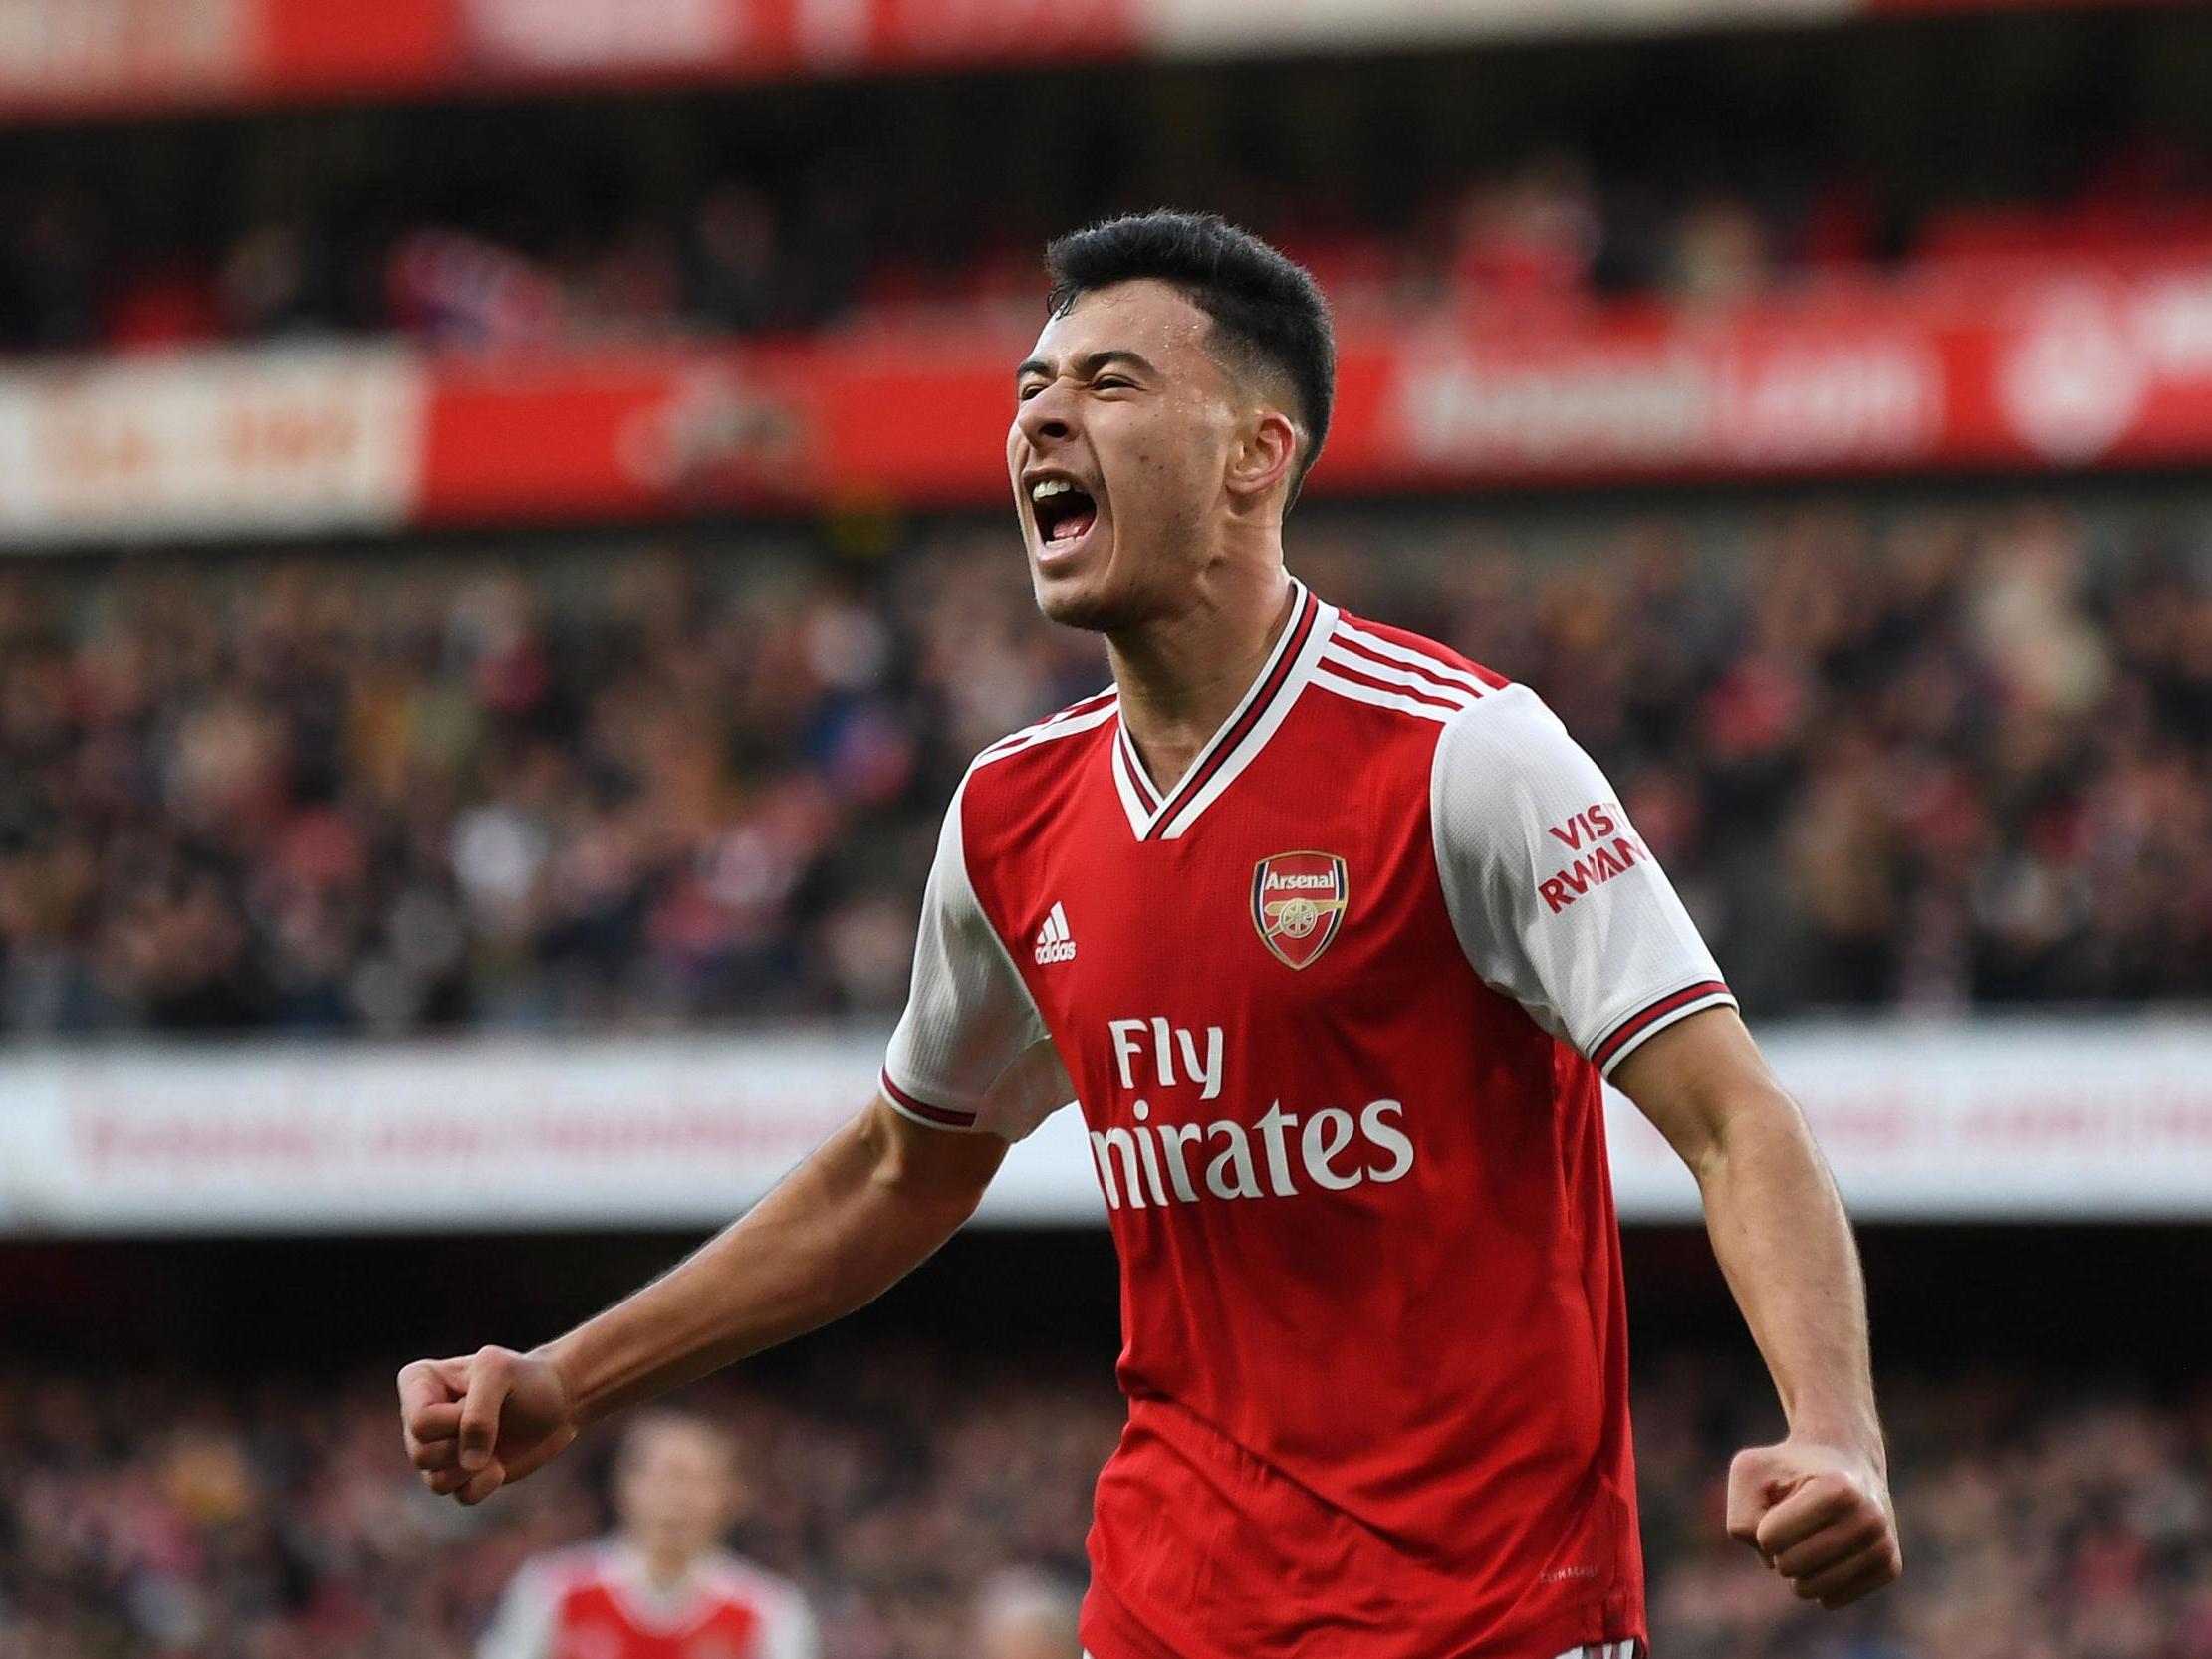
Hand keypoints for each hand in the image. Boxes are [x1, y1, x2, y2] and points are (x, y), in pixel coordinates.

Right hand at [397, 1346, 579, 1505]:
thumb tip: (470, 1464)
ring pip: (436, 1481)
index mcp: (419, 1381)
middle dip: (465, 1443)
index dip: (456, 1421)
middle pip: (422, 1454)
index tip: (480, 1399)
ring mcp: (436, 1449)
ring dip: (474, 1467)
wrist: (556, 1401)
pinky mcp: (458, 1475)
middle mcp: (418, 1418)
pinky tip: (500, 1462)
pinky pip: (460, 1495)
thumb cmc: (525, 1378)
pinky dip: (486, 1483)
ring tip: (495, 1443)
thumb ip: (478, 1412)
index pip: (420, 1422)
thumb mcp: (500, 1372)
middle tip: (493, 1422)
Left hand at [1725, 1438, 1901, 1608]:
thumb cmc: (1788, 1467)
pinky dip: (1818, 1581)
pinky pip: (1832, 1600)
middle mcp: (1870, 1518)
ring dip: (1796, 1568)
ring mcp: (1884, 1544)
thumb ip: (1742, 1516)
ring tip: (1810, 1534)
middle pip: (1789, 1567)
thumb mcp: (1749, 1472)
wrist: (1845, 1456)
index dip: (1761, 1525)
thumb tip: (1773, 1561)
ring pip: (1812, 1591)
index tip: (1777, 1504)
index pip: (1768, 1538)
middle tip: (1793, 1522)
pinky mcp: (1891, 1568)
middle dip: (1777, 1549)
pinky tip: (1829, 1551)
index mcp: (1837, 1489)